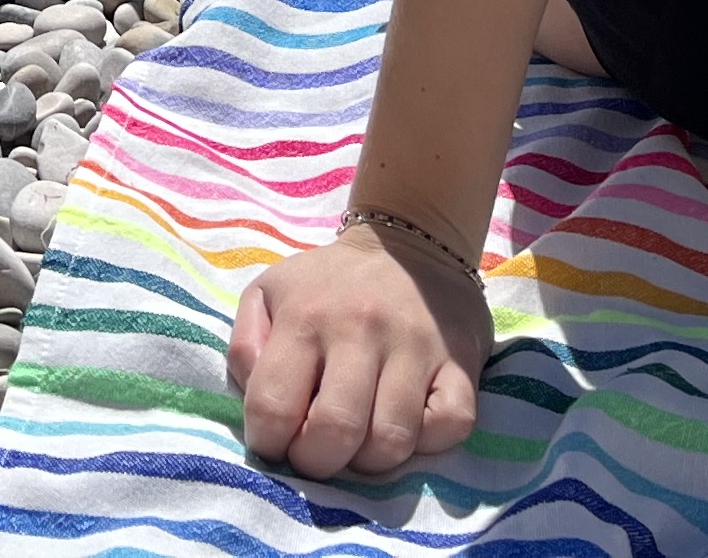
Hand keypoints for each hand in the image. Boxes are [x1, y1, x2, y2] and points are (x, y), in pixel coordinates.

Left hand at [227, 218, 490, 479]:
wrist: (407, 245)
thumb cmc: (328, 286)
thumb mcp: (268, 294)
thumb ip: (246, 348)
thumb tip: (257, 409)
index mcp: (305, 316)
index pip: (274, 407)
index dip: (269, 443)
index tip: (278, 442)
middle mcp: (360, 329)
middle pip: (335, 432)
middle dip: (318, 462)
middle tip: (318, 451)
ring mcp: (415, 346)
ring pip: (392, 441)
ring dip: (369, 460)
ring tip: (360, 442)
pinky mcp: (461, 361)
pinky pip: (451, 425)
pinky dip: (428, 441)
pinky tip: (408, 425)